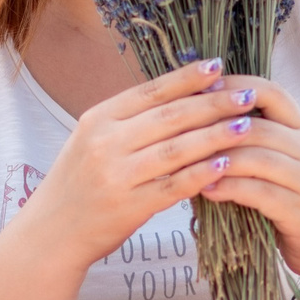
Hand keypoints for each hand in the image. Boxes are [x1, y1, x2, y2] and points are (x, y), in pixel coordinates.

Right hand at [23, 58, 256, 266]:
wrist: (52, 233)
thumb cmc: (79, 184)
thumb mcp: (92, 141)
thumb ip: (129, 121)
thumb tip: (182, 95)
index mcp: (98, 119)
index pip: (150, 91)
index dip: (187, 78)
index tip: (219, 66)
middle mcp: (105, 142)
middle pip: (169, 117)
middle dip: (213, 103)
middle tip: (247, 94)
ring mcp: (116, 175)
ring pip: (176, 149)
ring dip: (215, 135)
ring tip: (246, 125)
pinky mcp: (129, 207)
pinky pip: (173, 186)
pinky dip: (202, 173)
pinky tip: (227, 164)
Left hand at [195, 76, 299, 299]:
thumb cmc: (293, 199)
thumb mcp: (279, 161)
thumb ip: (253, 139)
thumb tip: (199, 116)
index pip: (271, 92)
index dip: (235, 87)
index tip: (199, 90)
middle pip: (259, 126)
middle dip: (215, 128)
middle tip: (178, 131)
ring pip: (258, 158)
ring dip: (218, 159)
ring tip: (186, 163)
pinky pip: (260, 192)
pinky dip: (229, 189)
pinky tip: (206, 190)